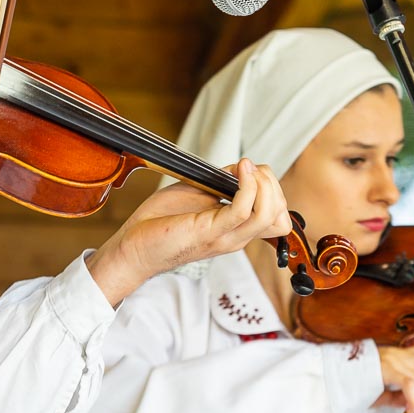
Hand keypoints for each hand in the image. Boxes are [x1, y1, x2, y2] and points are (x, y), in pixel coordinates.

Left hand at [85, 158, 292, 304]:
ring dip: (263, 185)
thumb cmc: (162, 221)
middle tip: (249, 169)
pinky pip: (243, 211)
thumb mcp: (200, 193)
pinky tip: (238, 171)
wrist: (133, 244)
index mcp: (236, 230)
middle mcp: (236, 237)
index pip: (279, 216)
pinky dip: (247, 187)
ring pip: (269, 215)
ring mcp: (225, 238)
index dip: (273, 189)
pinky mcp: (210, 233)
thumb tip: (242, 168)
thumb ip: (224, 182)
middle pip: (280, 215)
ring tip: (245, 169)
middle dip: (272, 184)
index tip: (249, 170)